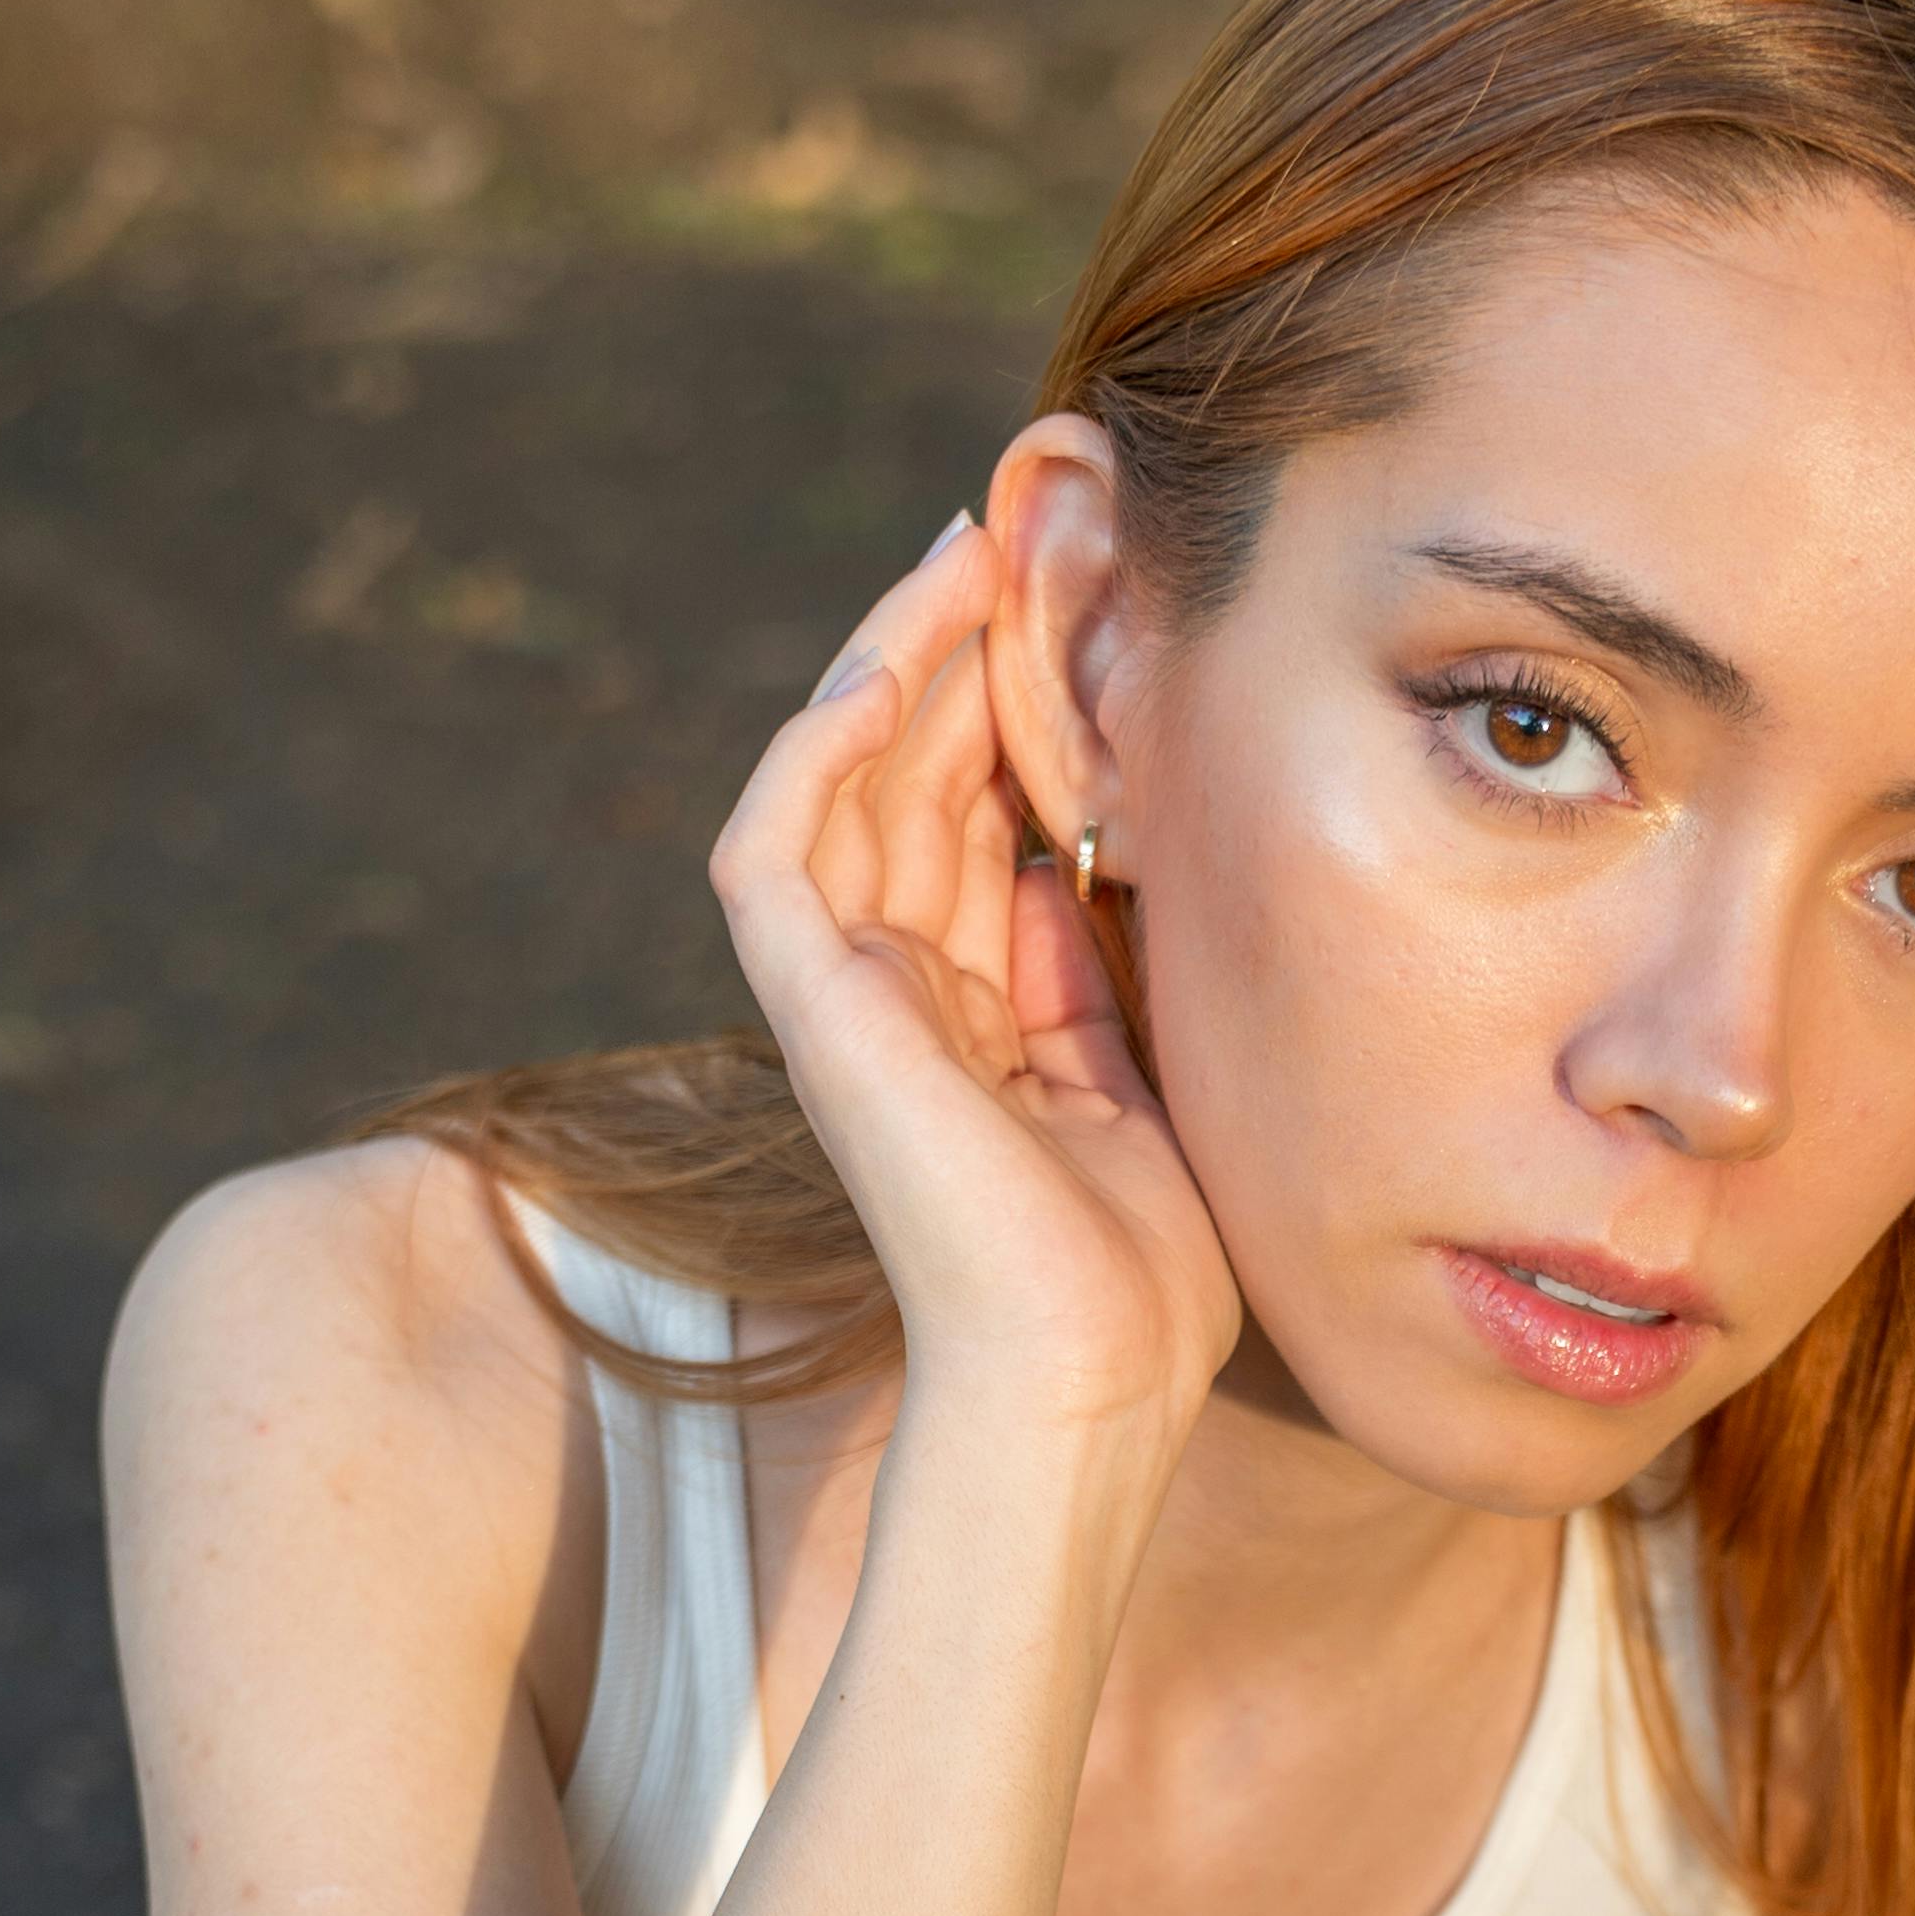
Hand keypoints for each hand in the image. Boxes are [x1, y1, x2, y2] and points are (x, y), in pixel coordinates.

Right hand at [706, 511, 1240, 1465]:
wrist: (1091, 1378)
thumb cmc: (1141, 1279)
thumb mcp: (1139, 1078)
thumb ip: (1089, 969)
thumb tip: (1069, 857)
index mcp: (970, 1020)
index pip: (968, 824)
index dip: (1007, 714)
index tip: (1067, 616)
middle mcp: (895, 1000)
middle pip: (905, 782)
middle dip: (955, 655)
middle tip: (1017, 537)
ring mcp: (846, 1005)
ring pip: (837, 785)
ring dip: (890, 664)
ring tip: (962, 558)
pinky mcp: (812, 1014)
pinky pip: (773, 846)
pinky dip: (815, 750)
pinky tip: (883, 670)